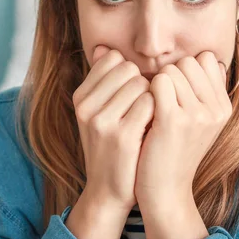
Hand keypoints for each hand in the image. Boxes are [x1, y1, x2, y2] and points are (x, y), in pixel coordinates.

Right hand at [72, 45, 154, 213]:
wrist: (108, 191)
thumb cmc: (109, 146)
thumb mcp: (96, 113)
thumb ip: (102, 81)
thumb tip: (105, 47)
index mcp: (80, 97)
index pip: (113, 59)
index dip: (130, 73)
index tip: (132, 92)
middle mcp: (86, 106)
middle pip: (128, 68)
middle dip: (142, 83)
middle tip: (141, 106)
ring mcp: (102, 121)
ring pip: (141, 83)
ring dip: (152, 97)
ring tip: (147, 117)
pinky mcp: (122, 136)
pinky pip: (150, 103)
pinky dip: (157, 111)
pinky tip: (153, 126)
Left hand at [134, 51, 230, 211]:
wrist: (164, 190)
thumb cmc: (172, 149)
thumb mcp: (198, 120)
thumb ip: (202, 90)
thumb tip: (202, 56)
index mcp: (223, 106)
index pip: (205, 59)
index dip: (184, 70)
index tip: (174, 91)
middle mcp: (216, 109)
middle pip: (187, 62)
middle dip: (168, 74)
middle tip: (160, 101)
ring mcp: (198, 114)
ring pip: (170, 70)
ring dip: (154, 84)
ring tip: (152, 109)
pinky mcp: (175, 120)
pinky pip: (157, 82)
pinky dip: (145, 91)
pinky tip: (144, 111)